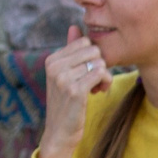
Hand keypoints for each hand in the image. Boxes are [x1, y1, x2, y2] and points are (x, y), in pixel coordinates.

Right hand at [36, 27, 114, 157]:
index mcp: (52, 59)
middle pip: (94, 50)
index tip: (89, 71)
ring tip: (96, 87)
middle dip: (100, 64)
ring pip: (99, 61)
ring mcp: (63, 78)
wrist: (60, 131)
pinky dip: (105, 81)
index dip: (93, 56)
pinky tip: (98, 91)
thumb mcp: (66, 74)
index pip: (84, 42)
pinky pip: (101, 72)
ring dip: (104, 75)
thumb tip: (74, 26)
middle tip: (96, 81)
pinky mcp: (75, 90)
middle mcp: (54, 66)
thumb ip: (71, 51)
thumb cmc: (67, 101)